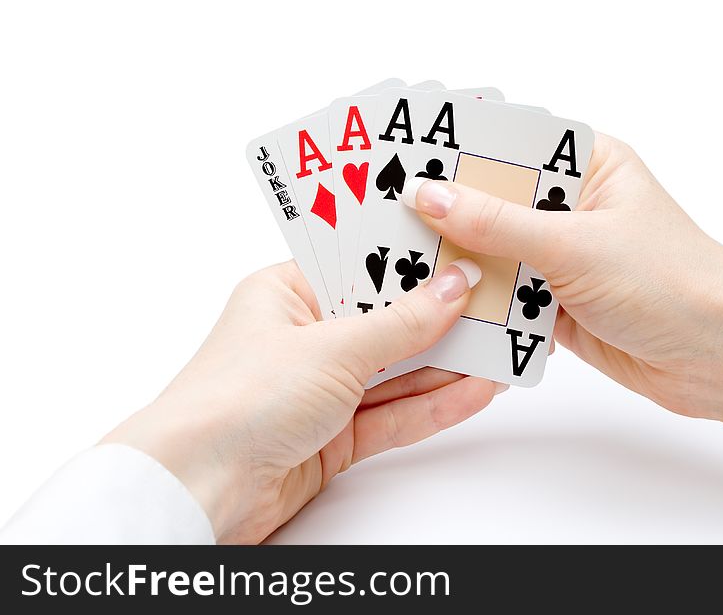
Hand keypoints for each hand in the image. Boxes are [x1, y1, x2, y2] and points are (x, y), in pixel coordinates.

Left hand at [103, 259, 495, 543]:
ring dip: (447, 365)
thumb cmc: (236, 401)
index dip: (412, 263)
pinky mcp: (334, 439)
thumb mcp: (331, 347)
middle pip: (385, 322)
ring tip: (503, 349)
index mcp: (285, 296)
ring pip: (396, 373)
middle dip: (441, 317)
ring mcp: (320, 392)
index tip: (461, 252)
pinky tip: (477, 391)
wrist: (198, 491)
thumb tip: (452, 287)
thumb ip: (401, 323)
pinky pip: (394, 416)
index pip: (361, 268)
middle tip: (496, 302)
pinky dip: (434, 405)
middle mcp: (302, 340)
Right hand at [402, 133, 722, 432]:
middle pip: (495, 202)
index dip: (459, 153)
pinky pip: (506, 298)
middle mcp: (573, 206)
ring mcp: (564, 256)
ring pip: (496, 254)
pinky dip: (481, 305)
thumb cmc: (670, 281)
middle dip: (449, 215)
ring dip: (462, 265)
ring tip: (399, 264)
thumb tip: (429, 195)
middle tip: (387, 217)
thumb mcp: (575, 244)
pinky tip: (438, 307)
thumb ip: (498, 222)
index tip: (403, 159)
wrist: (720, 358)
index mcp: (589, 166)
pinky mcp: (558, 302)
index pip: (510, 147)